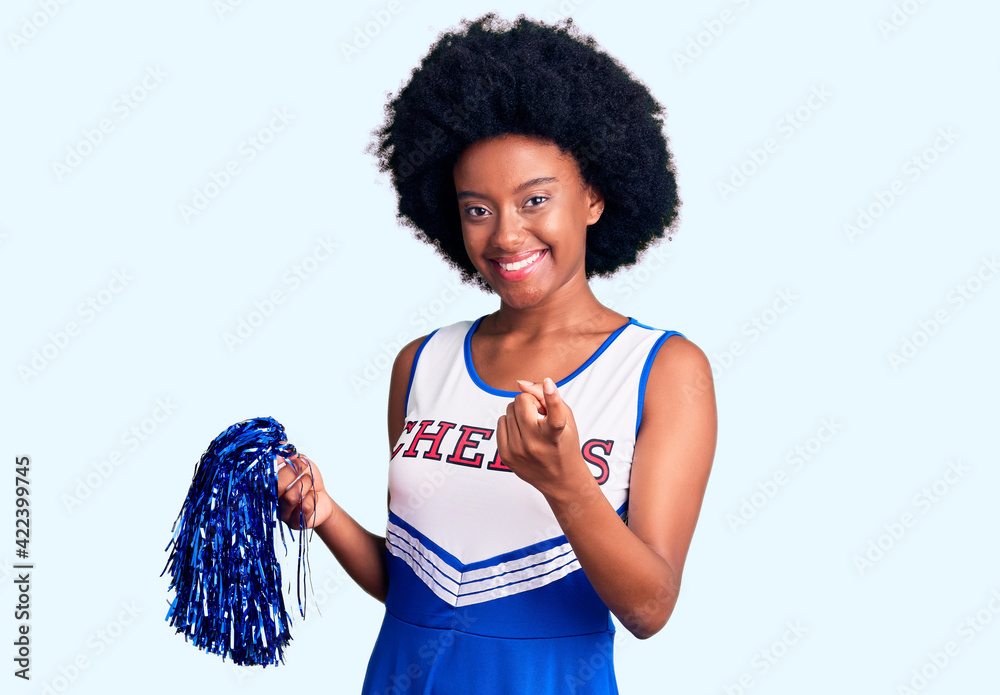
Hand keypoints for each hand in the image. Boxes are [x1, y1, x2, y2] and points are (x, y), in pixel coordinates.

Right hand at [275, 449, 333, 529]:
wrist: (322, 499)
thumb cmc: (309, 481)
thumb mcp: (302, 464)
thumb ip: (291, 455)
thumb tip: (281, 444)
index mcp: (271, 484)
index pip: (266, 475)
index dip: (278, 464)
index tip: (289, 458)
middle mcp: (273, 500)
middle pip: (277, 486)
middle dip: (294, 473)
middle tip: (304, 470)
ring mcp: (282, 513)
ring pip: (290, 497)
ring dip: (305, 485)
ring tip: (309, 482)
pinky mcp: (294, 523)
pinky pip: (304, 508)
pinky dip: (312, 498)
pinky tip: (312, 497)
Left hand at [495, 377, 591, 498]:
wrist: (560, 479)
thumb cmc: (564, 442)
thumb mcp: (566, 418)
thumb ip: (546, 396)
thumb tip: (520, 383)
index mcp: (556, 435)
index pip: (555, 415)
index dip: (552, 398)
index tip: (549, 383)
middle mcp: (535, 444)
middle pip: (522, 400)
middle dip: (531, 402)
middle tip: (540, 414)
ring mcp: (518, 451)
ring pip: (509, 409)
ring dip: (520, 412)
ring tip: (532, 426)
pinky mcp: (505, 456)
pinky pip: (500, 422)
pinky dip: (510, 422)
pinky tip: (522, 433)